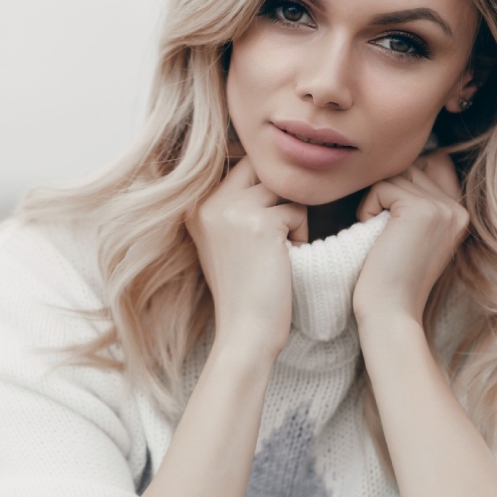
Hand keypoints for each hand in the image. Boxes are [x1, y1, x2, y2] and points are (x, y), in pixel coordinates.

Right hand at [185, 157, 307, 359]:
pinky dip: (301, 233)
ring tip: (284, 246)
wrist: (245, 330)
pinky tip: (288, 257)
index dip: (263, 187)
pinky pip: (297, 210)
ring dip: (291, 215)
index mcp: (195, 206)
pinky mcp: (261, 224)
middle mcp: (208, 202)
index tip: (267, 223)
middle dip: (277, 194)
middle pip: (258, 168)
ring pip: (281, 188)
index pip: (239, 166)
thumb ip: (233, 204)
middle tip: (279, 230)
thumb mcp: (223, 239)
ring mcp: (232, 211)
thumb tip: (266, 171)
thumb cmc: (241, 288)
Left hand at [352, 151, 469, 328]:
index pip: (436, 163)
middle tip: (385, 231)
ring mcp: (442, 207)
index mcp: (462, 214)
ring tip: (380, 235)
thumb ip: (420, 201)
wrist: (391, 310)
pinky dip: (367, 208)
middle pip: (412, 167)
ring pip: (395, 174)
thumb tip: (402, 166)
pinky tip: (374, 235)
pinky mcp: (419, 209)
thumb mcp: (416, 235)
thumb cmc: (393, 277)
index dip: (407, 178)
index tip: (392, 214)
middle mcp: (458, 208)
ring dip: (376, 200)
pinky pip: (381, 187)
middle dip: (388, 191)